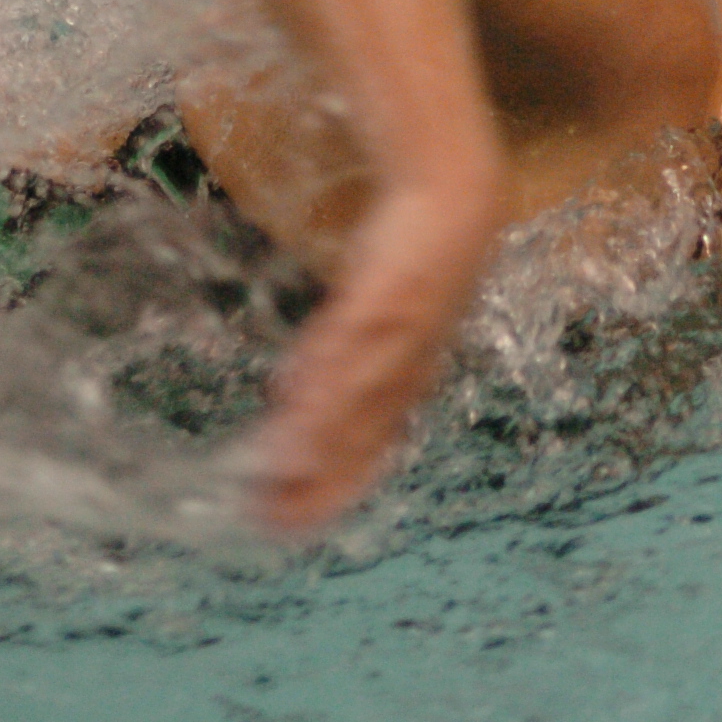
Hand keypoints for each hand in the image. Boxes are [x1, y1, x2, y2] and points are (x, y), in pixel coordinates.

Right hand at [247, 177, 502, 534]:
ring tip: (274, 477)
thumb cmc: (412, 261)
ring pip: (354, 400)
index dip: (330, 488)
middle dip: (317, 482)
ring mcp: (397, 334)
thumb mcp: (371, 315)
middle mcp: (404, 368)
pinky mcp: (384, 296)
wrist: (452, 196)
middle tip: (269, 521)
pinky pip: (349, 341)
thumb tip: (288, 397)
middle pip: (358, 439)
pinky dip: (322, 373)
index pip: (367, 450)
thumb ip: (331, 359)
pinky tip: (286, 397)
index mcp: (404, 378)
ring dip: (316, 441)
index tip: (288, 526)